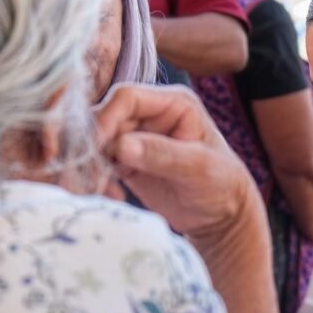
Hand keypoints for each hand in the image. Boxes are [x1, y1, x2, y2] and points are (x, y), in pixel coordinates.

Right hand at [94, 84, 255, 240]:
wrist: (221, 214)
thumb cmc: (221, 184)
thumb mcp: (197, 168)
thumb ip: (161, 154)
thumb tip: (122, 146)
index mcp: (173, 103)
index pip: (127, 97)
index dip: (107, 117)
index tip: (96, 146)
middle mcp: (150, 114)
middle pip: (105, 117)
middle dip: (93, 145)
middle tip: (90, 175)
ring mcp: (135, 137)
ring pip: (96, 140)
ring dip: (91, 164)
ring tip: (99, 189)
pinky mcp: (125, 160)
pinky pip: (98, 162)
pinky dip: (96, 177)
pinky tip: (110, 194)